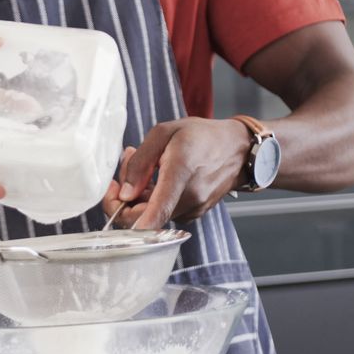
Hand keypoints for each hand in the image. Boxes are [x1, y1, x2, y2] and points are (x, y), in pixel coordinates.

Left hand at [101, 118, 248, 228]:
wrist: (239, 149)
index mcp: (180, 173)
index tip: (114, 204)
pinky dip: (153, 198)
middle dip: (124, 196)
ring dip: (139, 194)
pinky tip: (159, 176)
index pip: (156, 212)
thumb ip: (140, 162)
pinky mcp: (193, 214)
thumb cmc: (203, 136)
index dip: (130, 220)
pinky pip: (163, 212)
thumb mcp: (165, 133)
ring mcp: (192, 210)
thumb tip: (124, 193)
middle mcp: (189, 198)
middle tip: (126, 166)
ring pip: (151, 214)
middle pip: (142, 216)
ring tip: (147, 165)